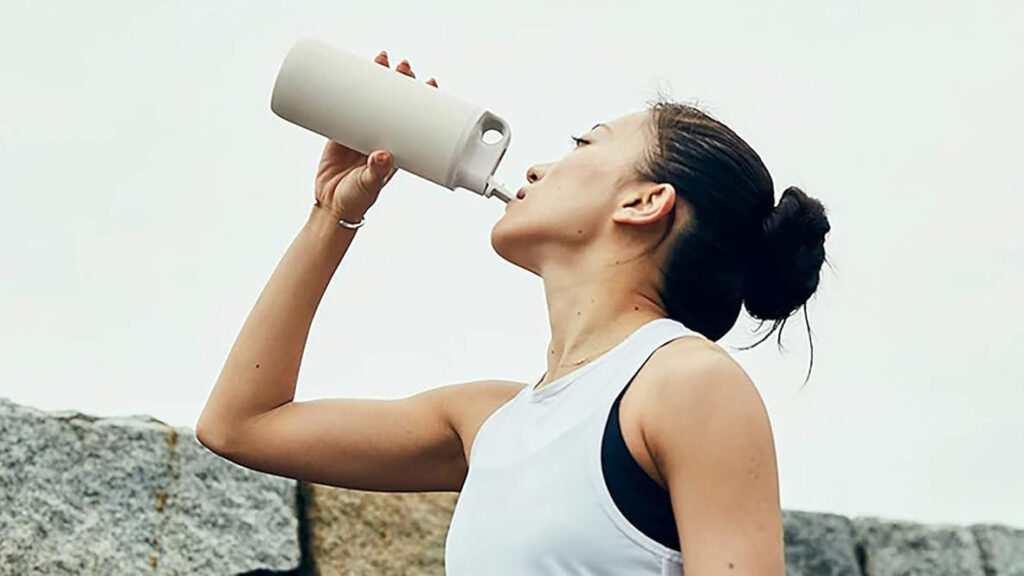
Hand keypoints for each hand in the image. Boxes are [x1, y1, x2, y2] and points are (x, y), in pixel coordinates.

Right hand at [313, 50, 439, 220]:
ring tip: (381, 59)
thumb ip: (375, 174)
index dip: (424, 100)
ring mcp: (362, 131)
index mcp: (398, 149)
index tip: (430, 82)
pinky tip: (349, 72)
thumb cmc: (356, 200)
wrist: (332, 205)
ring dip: (377, 78)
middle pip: (396, 101)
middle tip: (404, 65)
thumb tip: (382, 156)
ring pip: (373, 98)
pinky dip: (348, 89)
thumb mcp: (368, 186)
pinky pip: (347, 105)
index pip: (416, 119)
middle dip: (401, 81)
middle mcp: (383, 136)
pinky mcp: (340, 131)